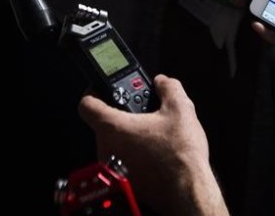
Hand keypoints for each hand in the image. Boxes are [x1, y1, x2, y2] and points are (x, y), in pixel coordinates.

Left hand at [78, 74, 227, 215]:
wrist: (188, 191)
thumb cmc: (180, 155)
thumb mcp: (180, 109)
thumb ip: (168, 87)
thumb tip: (162, 82)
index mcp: (112, 127)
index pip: (86, 104)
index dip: (93, 92)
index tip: (104, 90)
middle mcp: (105, 149)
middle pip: (103, 124)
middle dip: (122, 117)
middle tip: (142, 114)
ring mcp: (111, 169)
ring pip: (114, 144)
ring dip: (129, 137)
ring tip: (153, 136)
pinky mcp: (121, 183)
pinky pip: (122, 162)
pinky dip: (134, 155)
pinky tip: (154, 154)